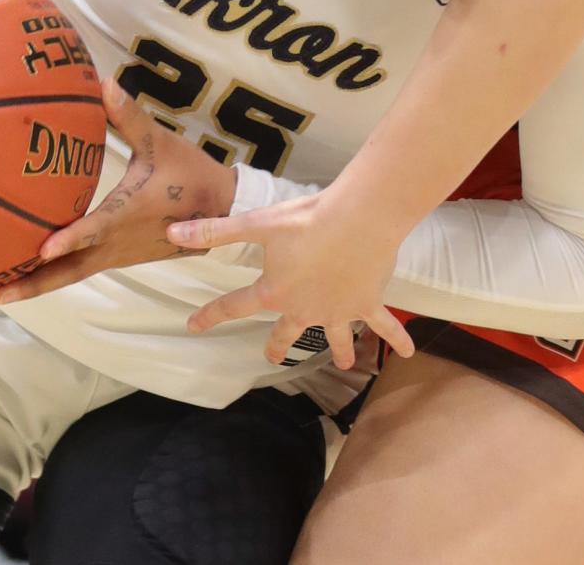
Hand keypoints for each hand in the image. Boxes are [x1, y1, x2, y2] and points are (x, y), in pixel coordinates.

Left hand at [0, 81, 237, 304]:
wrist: (222, 211)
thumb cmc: (190, 173)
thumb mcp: (160, 142)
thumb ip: (129, 116)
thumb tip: (103, 82)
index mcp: (128, 214)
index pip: (95, 229)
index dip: (69, 239)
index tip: (40, 250)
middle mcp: (117, 243)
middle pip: (68, 271)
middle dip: (27, 285)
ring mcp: (116, 255)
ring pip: (71, 275)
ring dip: (34, 285)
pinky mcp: (117, 256)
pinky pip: (79, 269)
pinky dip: (51, 276)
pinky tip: (26, 273)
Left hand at [166, 186, 414, 368]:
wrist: (358, 219)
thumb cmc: (307, 219)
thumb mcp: (257, 223)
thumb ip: (215, 232)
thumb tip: (171, 235)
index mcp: (274, 291)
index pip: (234, 306)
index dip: (211, 315)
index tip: (192, 327)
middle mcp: (304, 308)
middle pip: (286, 332)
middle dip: (277, 345)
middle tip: (271, 356)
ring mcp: (337, 311)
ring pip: (335, 337)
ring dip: (340, 350)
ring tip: (345, 364)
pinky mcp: (366, 303)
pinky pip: (382, 326)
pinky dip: (396, 338)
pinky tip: (411, 352)